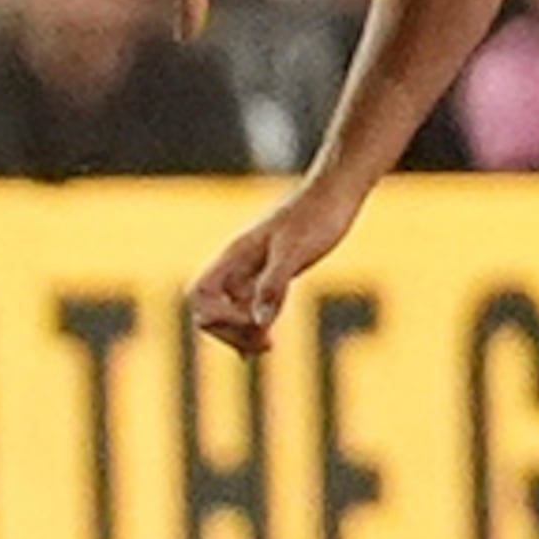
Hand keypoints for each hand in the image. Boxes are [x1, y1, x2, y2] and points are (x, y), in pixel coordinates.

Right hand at [188, 186, 358, 355]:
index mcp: (235, 256)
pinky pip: (248, 305)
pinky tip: (269, 338)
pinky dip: (254, 325)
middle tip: (266, 343)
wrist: (337, 192)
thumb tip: (258, 323)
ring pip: (228, 310)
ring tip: (269, 345)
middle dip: (229, 332)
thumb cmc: (318, 216)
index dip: (219, 317)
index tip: (255, 321)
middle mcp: (237, 264)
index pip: (201, 296)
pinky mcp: (270, 272)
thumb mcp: (296, 252)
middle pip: (208, 309)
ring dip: (241, 333)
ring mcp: (252, 270)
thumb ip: (273, 285)